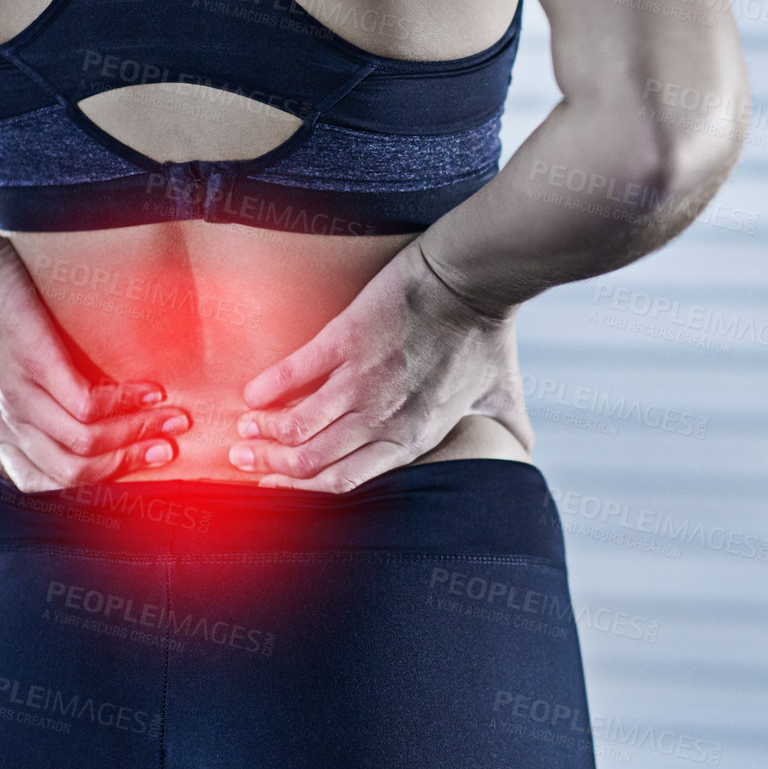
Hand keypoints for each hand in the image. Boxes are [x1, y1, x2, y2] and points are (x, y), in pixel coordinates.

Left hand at [0, 231, 190, 491]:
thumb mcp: (6, 374)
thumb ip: (35, 400)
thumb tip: (88, 407)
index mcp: (4, 431)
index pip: (53, 479)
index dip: (102, 476)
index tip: (140, 460)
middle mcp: (10, 424)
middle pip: (76, 470)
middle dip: (130, 462)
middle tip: (170, 448)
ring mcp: (22, 398)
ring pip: (86, 443)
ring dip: (138, 434)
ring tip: (173, 417)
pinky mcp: (36, 368)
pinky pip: (88, 405)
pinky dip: (127, 403)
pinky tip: (151, 392)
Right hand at [232, 238, 531, 490]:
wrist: (474, 280)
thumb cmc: (488, 334)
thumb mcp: (501, 393)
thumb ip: (507, 428)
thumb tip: (524, 451)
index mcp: (413, 437)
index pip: (344, 480)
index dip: (304, 488)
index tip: (276, 483)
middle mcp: (382, 419)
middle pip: (312, 460)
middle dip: (272, 466)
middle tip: (244, 458)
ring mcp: (362, 382)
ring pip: (298, 426)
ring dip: (265, 433)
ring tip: (242, 429)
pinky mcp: (346, 341)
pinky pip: (297, 373)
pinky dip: (269, 387)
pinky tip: (251, 393)